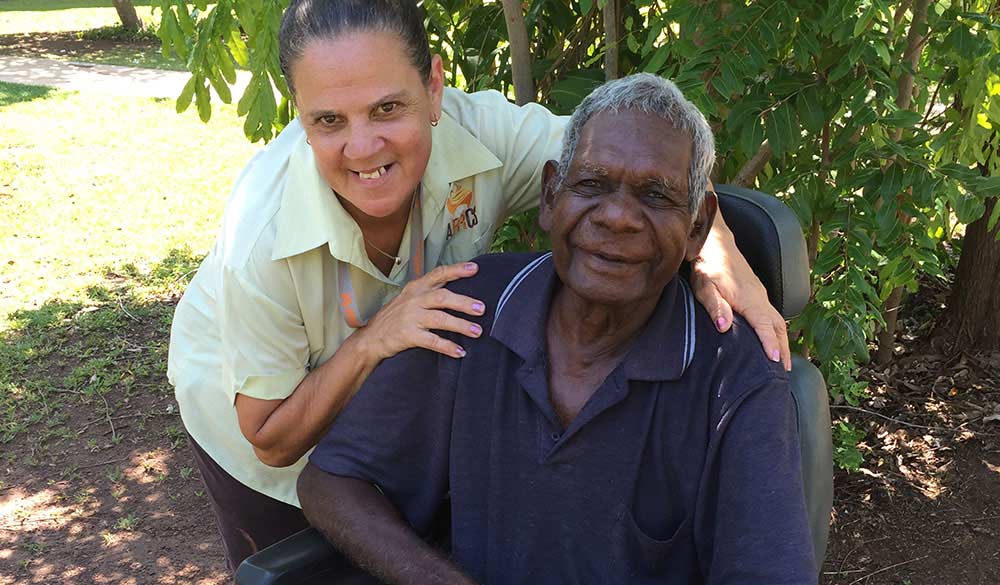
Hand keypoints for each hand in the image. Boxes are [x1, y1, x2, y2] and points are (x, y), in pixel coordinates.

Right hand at [357, 262, 484, 361]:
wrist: (370, 338)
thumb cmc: (394, 318)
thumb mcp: (409, 299)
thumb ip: (429, 293)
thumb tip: (458, 292)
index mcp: (416, 288)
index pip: (438, 274)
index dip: (457, 270)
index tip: (475, 268)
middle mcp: (414, 300)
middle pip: (443, 297)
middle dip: (464, 302)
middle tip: (482, 309)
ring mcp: (410, 317)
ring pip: (440, 319)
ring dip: (460, 325)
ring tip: (477, 331)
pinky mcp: (408, 335)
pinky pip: (432, 341)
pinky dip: (447, 346)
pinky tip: (460, 352)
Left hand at [690, 189, 790, 370]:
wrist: (714, 243)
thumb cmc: (706, 265)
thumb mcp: (704, 286)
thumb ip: (715, 306)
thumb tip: (725, 327)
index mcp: (748, 298)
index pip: (764, 325)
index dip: (770, 344)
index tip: (777, 362)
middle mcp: (759, 297)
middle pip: (778, 326)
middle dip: (784, 349)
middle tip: (785, 371)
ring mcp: (760, 295)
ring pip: (778, 321)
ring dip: (783, 341)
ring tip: (784, 362)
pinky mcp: (757, 293)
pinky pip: (773, 315)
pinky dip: (777, 331)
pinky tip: (774, 340)